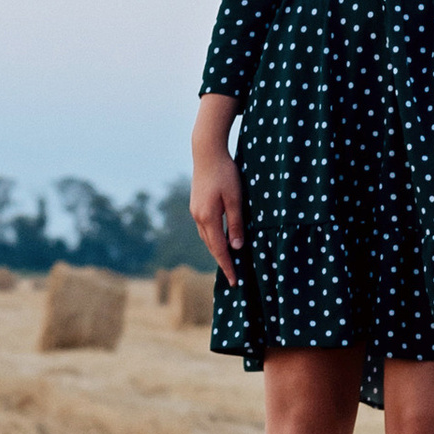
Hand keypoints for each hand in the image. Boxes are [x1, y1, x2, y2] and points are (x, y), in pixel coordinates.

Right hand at [190, 97, 244, 281]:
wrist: (207, 152)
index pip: (219, 249)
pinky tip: (221, 240)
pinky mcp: (196, 206)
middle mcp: (198, 218)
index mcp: (208, 218)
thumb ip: (236, 223)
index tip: (235, 281)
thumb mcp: (235, 198)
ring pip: (207, 238)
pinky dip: (214, 239)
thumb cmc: (225, 173)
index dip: (228, 266)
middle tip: (234, 277)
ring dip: (218, 251)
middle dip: (222, 262)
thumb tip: (237, 247)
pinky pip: (206, 229)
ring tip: (229, 262)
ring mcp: (195, 211)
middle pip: (211, 247)